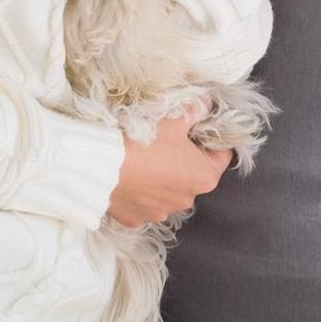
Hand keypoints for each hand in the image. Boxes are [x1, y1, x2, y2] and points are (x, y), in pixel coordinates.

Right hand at [107, 109, 232, 227]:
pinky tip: (127, 175)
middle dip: (183, 158)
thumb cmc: (141, 140)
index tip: (197, 127)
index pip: (222, 155)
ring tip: (142, 157)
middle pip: (193, 174)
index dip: (211, 138)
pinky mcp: (135, 218)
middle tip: (165, 139)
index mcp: (204, 176)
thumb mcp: (172, 118)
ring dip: (161, 177)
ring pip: (167, 190)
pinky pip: (143, 202)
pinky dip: (139, 191)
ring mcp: (160, 212)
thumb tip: (205, 103)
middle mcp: (186, 199)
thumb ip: (195, 109)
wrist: (98, 164)